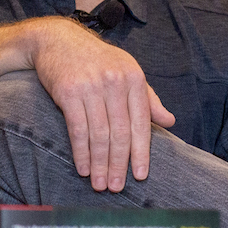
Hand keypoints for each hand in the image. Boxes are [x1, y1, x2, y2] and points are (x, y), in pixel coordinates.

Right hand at [32, 20, 174, 191]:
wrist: (57, 40)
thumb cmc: (96, 60)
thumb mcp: (127, 72)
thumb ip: (148, 99)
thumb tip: (170, 121)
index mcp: (134, 79)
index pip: (141, 123)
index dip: (141, 153)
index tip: (140, 176)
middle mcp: (115, 82)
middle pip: (120, 133)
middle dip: (119, 164)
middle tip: (117, 187)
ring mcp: (91, 86)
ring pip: (99, 135)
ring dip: (100, 164)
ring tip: (100, 184)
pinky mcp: (68, 91)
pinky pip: (78, 129)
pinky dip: (81, 152)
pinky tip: (83, 168)